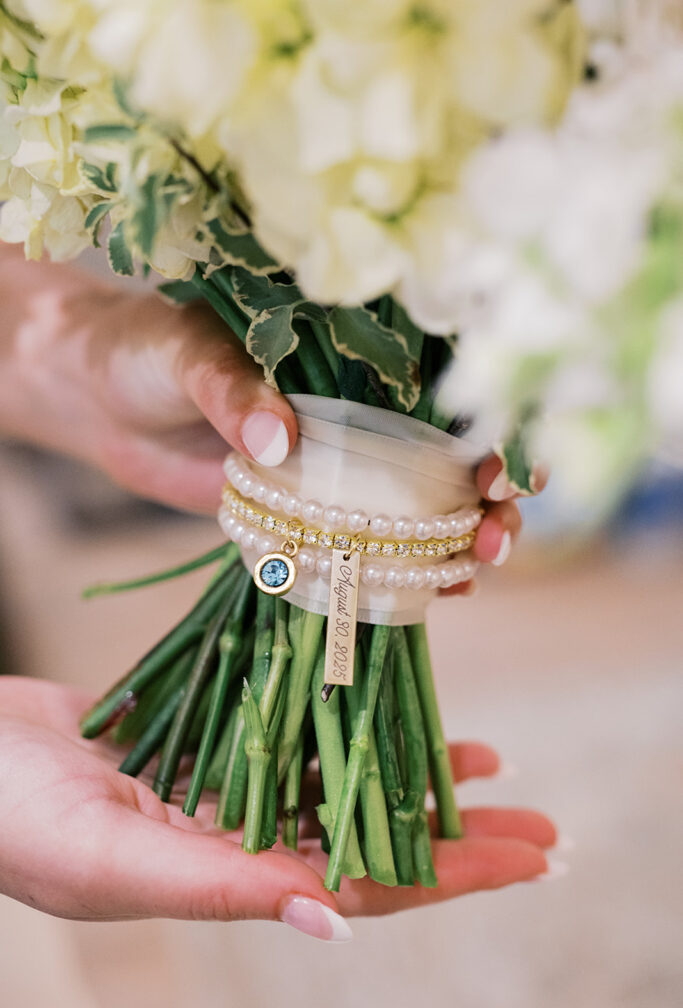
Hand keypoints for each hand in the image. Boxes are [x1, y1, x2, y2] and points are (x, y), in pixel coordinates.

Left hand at [0, 247, 538, 587]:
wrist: (97, 394)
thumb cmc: (143, 350)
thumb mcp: (187, 352)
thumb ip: (233, 390)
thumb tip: (278, 442)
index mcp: (350, 357)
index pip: (446, 388)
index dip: (493, 426)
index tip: (505, 466)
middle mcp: (358, 417)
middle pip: (451, 459)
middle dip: (491, 499)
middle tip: (495, 536)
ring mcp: (336, 472)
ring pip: (421, 510)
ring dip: (459, 542)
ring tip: (472, 572)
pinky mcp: (303, 516)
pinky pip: (362, 547)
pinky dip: (402, 572)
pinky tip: (433, 595)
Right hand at [0, 676, 556, 938]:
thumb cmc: (13, 817)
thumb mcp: (109, 859)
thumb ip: (217, 886)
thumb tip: (334, 919)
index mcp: (225, 885)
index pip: (365, 886)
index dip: (449, 874)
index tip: (526, 859)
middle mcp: (239, 845)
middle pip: (374, 843)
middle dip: (459, 838)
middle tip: (543, 827)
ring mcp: (228, 794)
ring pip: (344, 788)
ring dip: (416, 780)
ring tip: (494, 771)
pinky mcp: (210, 744)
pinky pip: (298, 738)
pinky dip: (350, 727)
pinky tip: (392, 714)